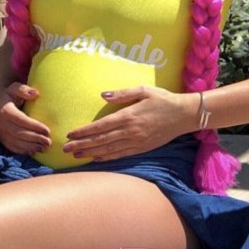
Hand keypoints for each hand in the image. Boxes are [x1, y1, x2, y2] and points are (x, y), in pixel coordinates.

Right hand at [0, 82, 51, 154]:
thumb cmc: (12, 95)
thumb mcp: (15, 88)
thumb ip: (24, 90)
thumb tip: (35, 94)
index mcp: (5, 110)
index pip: (21, 120)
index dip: (34, 126)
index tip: (47, 130)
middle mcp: (1, 123)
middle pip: (19, 133)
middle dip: (35, 138)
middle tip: (49, 141)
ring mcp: (1, 132)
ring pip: (16, 142)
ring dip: (30, 146)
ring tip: (44, 148)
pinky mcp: (3, 139)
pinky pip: (12, 147)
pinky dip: (23, 150)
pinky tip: (34, 151)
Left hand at [63, 86, 197, 161]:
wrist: (184, 115)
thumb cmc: (163, 99)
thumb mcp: (143, 90)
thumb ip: (122, 94)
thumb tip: (103, 95)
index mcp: (128, 116)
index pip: (100, 126)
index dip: (84, 131)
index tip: (70, 134)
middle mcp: (130, 131)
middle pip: (101, 141)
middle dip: (82, 145)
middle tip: (65, 149)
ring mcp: (136, 142)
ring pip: (109, 150)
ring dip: (91, 153)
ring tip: (76, 155)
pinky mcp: (142, 148)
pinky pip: (121, 155)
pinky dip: (107, 158)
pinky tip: (96, 158)